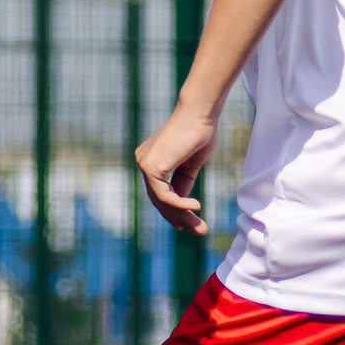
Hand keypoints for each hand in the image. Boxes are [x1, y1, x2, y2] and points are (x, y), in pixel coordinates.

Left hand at [135, 104, 218, 234]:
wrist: (200, 114)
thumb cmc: (199, 132)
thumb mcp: (190, 164)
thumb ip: (183, 181)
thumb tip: (182, 202)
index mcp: (151, 160)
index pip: (159, 192)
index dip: (173, 210)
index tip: (187, 223)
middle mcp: (144, 162)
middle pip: (159, 199)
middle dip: (179, 217)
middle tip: (199, 231)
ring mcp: (145, 164)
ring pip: (161, 200)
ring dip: (182, 215)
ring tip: (200, 227)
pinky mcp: (151, 166)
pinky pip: (164, 195)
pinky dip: (180, 204)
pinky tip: (196, 206)